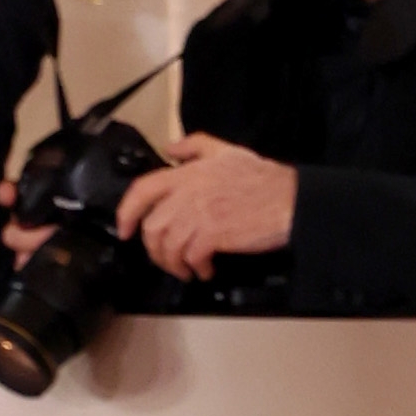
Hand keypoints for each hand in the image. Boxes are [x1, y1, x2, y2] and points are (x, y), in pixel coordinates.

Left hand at [120, 130, 297, 280]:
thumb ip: (195, 146)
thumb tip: (170, 148)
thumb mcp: (227, 151)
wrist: (291, 200)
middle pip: (152, 226)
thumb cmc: (263, 180)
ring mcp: (200, 214)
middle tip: (167, 258)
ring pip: (168, 246)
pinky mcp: (213, 234)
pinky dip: (195, 268)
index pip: (143, 189)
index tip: (124, 229)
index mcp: (189, 172)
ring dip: (174, 263)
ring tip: (187, 268)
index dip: (126, 212)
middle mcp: (189, 192)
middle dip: (155, 249)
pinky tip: (205, 269)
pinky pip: (190, 257)